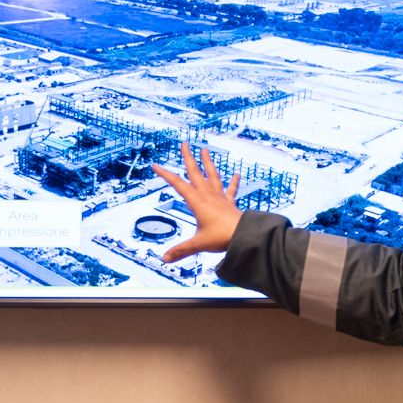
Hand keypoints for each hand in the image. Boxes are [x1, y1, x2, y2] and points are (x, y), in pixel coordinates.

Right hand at [151, 142, 243, 262]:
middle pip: (196, 173)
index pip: (178, 185)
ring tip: (205, 149)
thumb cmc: (223, 237)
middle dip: (189, 158)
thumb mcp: (198, 244)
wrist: (246, 236)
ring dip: (208, 163)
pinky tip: (237, 173)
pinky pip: (231, 190)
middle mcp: (209, 196)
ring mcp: (220, 198)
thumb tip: (164, 258)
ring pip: (213, 176)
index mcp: (198, 202)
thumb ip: (181, 250)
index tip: (156, 165)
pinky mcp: (230, 204)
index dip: (166, 174)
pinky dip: (233, 182)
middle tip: (185, 143)